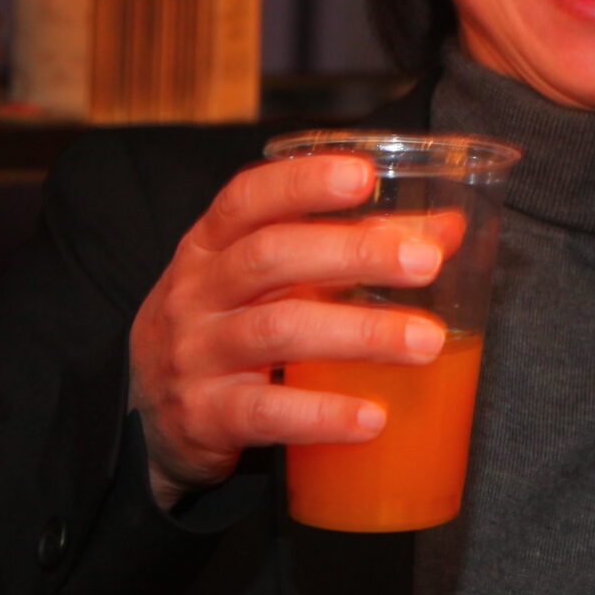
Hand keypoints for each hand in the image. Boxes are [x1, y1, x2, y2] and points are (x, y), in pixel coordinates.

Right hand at [128, 154, 448, 510]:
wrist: (149, 420)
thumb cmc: (228, 328)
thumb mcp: (270, 282)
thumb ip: (346, 250)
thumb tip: (445, 231)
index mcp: (209, 246)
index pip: (247, 198)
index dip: (304, 182)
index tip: (365, 174)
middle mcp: (195, 293)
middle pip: (271, 257)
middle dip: (354, 252)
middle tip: (426, 261)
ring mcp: (195, 356)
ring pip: (277, 331)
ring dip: (361, 334)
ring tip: (427, 342)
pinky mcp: (204, 418)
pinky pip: (267, 413)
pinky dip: (324, 414)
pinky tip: (374, 417)